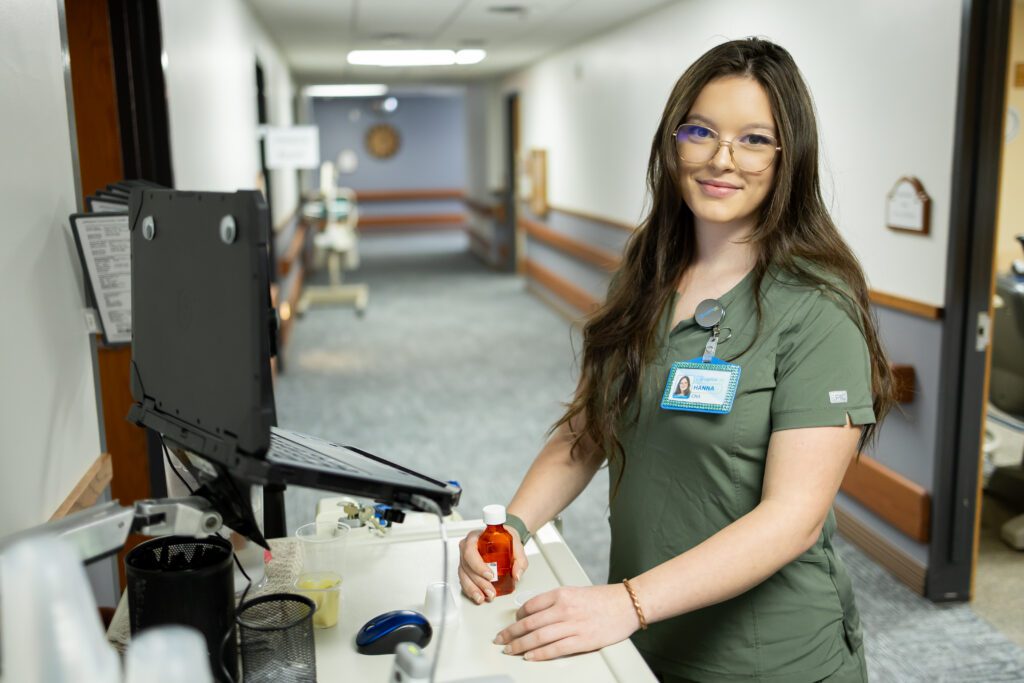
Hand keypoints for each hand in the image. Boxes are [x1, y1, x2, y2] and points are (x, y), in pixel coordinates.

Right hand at [457, 526, 527, 603]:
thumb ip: (519, 559)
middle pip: (467, 566)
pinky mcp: (466, 570)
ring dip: (473, 589)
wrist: (502, 540)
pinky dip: (471, 591)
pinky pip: (464, 581)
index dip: (478, 565)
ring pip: (464, 576)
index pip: (470, 551)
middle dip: (479, 582)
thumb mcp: (515, 543)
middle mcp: (466, 548)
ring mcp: (465, 560)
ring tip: (484, 597)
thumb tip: (517, 574)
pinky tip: (479, 596)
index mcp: (475, 537)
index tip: (489, 575)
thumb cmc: (504, 538)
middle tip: (491, 591)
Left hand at [493, 584, 640, 660]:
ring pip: (538, 637)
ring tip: (510, 650)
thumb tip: (536, 613)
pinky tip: (530, 656)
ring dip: (520, 645)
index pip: (530, 605)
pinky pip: (555, 649)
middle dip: (511, 633)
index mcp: (561, 594)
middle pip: (529, 623)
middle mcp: (564, 608)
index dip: (516, 617)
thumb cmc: (604, 598)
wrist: (628, 604)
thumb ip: (556, 601)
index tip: (512, 623)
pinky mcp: (582, 640)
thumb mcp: (575, 591)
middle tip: (500, 639)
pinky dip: (539, 654)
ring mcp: (573, 625)